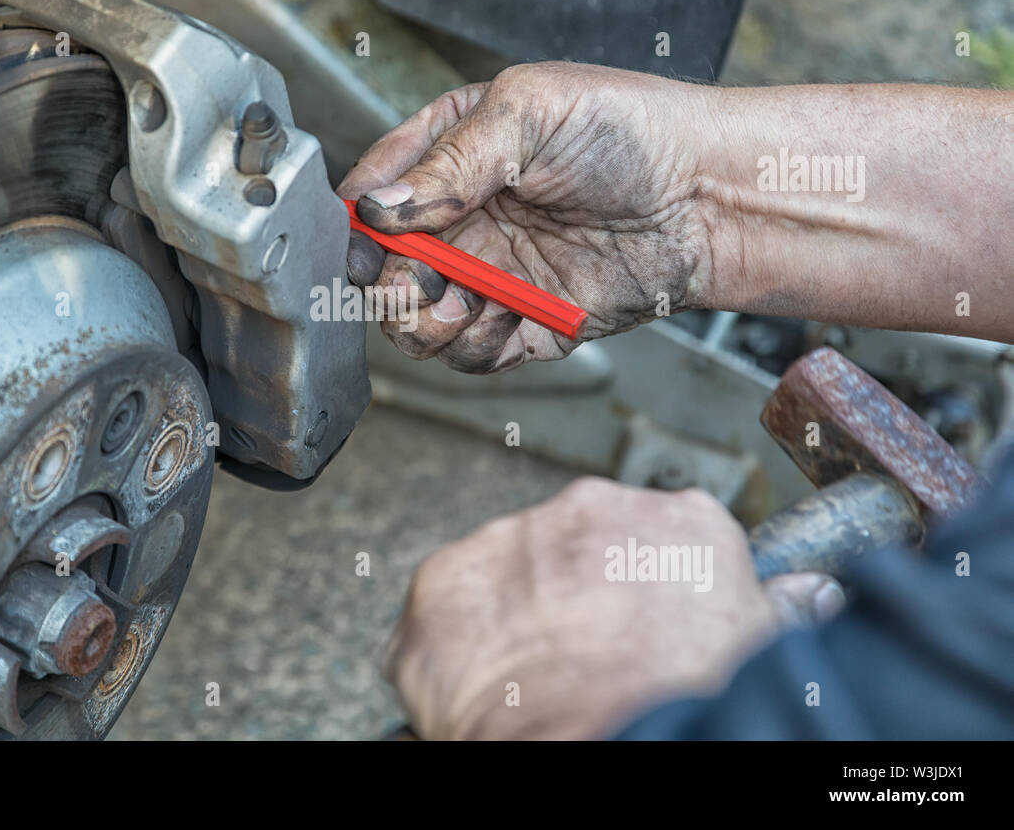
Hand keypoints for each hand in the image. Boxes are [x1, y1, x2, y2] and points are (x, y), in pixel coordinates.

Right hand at [338, 62, 714, 372]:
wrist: (708, 196)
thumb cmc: (629, 131)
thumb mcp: (528, 112)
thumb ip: (448, 162)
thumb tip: (381, 209)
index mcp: (450, 156)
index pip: (373, 197)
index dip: (363, 225)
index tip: (376, 239)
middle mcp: (463, 220)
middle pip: (384, 272)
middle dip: (390, 284)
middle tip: (421, 279)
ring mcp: (492, 274)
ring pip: (417, 323)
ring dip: (427, 324)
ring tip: (467, 302)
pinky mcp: (525, 322)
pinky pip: (470, 355)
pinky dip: (474, 347)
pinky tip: (504, 317)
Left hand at [384, 477, 844, 739]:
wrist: (595, 745)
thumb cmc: (679, 706)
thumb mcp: (758, 654)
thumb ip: (776, 608)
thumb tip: (808, 595)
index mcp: (679, 522)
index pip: (666, 541)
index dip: (655, 593)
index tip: (648, 628)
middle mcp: (591, 510)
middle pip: (583, 549)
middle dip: (584, 596)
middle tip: (594, 662)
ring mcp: (512, 540)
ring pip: (515, 573)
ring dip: (522, 616)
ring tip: (544, 681)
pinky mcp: (446, 580)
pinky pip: (453, 609)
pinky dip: (464, 644)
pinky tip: (493, 686)